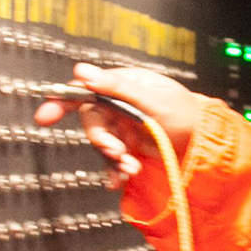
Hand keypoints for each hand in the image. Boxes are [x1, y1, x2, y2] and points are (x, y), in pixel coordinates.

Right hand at [34, 63, 208, 180]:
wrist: (206, 143)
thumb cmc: (185, 113)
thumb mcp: (152, 99)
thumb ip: (116, 88)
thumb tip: (82, 71)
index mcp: (123, 86)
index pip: (85, 89)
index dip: (61, 101)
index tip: (44, 117)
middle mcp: (120, 105)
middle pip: (92, 122)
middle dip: (101, 140)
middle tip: (116, 151)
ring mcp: (125, 127)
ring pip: (103, 143)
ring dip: (112, 158)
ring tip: (130, 167)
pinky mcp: (131, 147)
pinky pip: (113, 159)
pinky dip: (115, 170)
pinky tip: (122, 179)